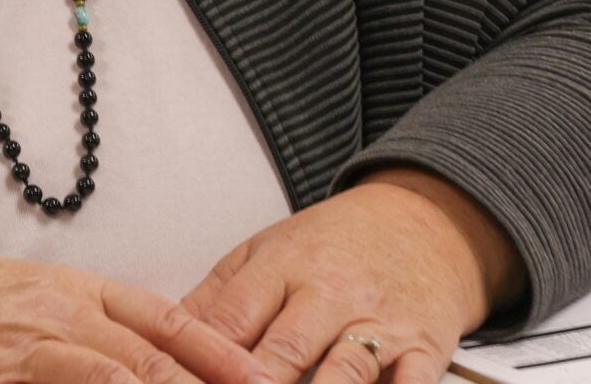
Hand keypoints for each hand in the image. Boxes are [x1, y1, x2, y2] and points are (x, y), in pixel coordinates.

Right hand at [0, 254, 265, 383]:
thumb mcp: (38, 300)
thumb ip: (99, 326)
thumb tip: (161, 358)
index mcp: (78, 291)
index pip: (169, 321)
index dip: (222, 355)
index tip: (267, 383)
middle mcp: (61, 315)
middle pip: (154, 361)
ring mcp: (29, 350)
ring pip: (118, 381)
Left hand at [181, 169, 524, 383]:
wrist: (426, 223)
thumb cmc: (333, 244)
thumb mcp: (268, 249)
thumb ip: (218, 295)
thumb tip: (164, 335)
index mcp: (282, 265)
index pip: (232, 319)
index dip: (204, 360)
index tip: (180, 382)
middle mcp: (329, 293)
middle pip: (284, 350)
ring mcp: (380, 322)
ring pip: (344, 372)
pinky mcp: (426, 348)